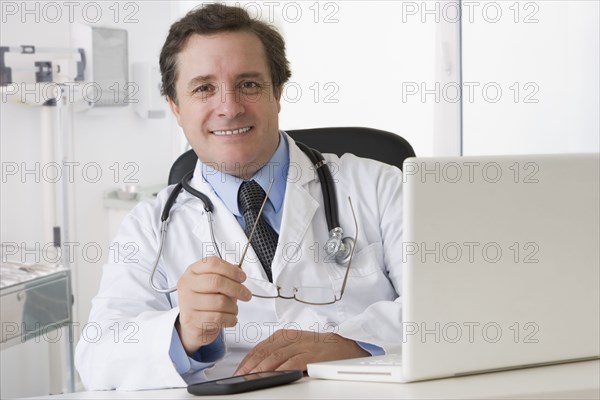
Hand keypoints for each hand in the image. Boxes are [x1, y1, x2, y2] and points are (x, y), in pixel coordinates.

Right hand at [176, 256, 251, 354]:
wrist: (194, 323)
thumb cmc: (206, 300)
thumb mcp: (214, 284)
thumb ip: (226, 276)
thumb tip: (239, 272)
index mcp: (193, 271)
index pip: (212, 264)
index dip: (231, 270)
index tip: (242, 278)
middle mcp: (188, 284)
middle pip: (217, 282)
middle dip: (237, 289)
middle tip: (247, 295)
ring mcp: (188, 302)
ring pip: (220, 302)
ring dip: (233, 307)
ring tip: (234, 309)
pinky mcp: (192, 319)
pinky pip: (218, 318)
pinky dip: (230, 319)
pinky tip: (231, 319)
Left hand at [234, 329, 368, 374]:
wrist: (343, 346)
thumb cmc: (316, 348)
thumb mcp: (293, 345)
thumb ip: (276, 353)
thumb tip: (255, 368)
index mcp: (284, 335)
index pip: (259, 348)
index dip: (246, 360)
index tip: (237, 371)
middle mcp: (291, 339)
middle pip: (265, 352)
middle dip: (250, 365)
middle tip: (240, 377)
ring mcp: (301, 346)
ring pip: (276, 356)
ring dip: (261, 368)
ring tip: (251, 377)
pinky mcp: (311, 355)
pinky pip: (293, 362)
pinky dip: (281, 369)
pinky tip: (273, 375)